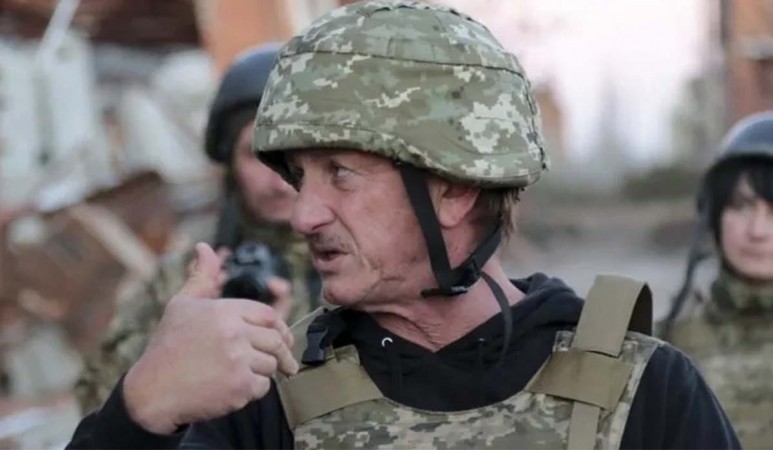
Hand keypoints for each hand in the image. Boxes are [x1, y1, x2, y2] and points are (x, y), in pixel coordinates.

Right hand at [123, 243, 298, 434]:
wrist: (151, 392)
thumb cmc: (167, 347)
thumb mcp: (182, 305)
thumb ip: (202, 277)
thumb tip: (204, 247)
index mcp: (224, 311)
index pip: (268, 315)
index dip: (276, 326)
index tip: (280, 336)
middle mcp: (234, 334)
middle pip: (276, 340)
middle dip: (281, 351)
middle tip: (284, 361)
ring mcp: (238, 361)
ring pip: (271, 364)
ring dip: (264, 370)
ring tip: (247, 372)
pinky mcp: (239, 388)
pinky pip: (263, 386)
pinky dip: (255, 389)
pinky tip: (237, 387)